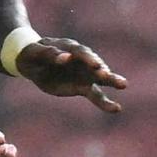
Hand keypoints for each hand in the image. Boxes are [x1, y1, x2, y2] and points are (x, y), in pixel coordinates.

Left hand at [10, 36, 126, 113]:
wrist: (34, 61)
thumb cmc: (34, 54)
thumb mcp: (36, 52)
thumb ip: (49, 54)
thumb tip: (66, 58)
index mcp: (68, 48)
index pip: (76, 52)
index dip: (82, 57)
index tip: (78, 61)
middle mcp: (80, 59)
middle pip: (93, 63)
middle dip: (99, 68)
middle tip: (106, 73)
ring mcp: (84, 73)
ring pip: (99, 77)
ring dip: (110, 80)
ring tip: (122, 84)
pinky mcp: (83, 86)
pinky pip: (96, 95)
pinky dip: (105, 102)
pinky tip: (116, 108)